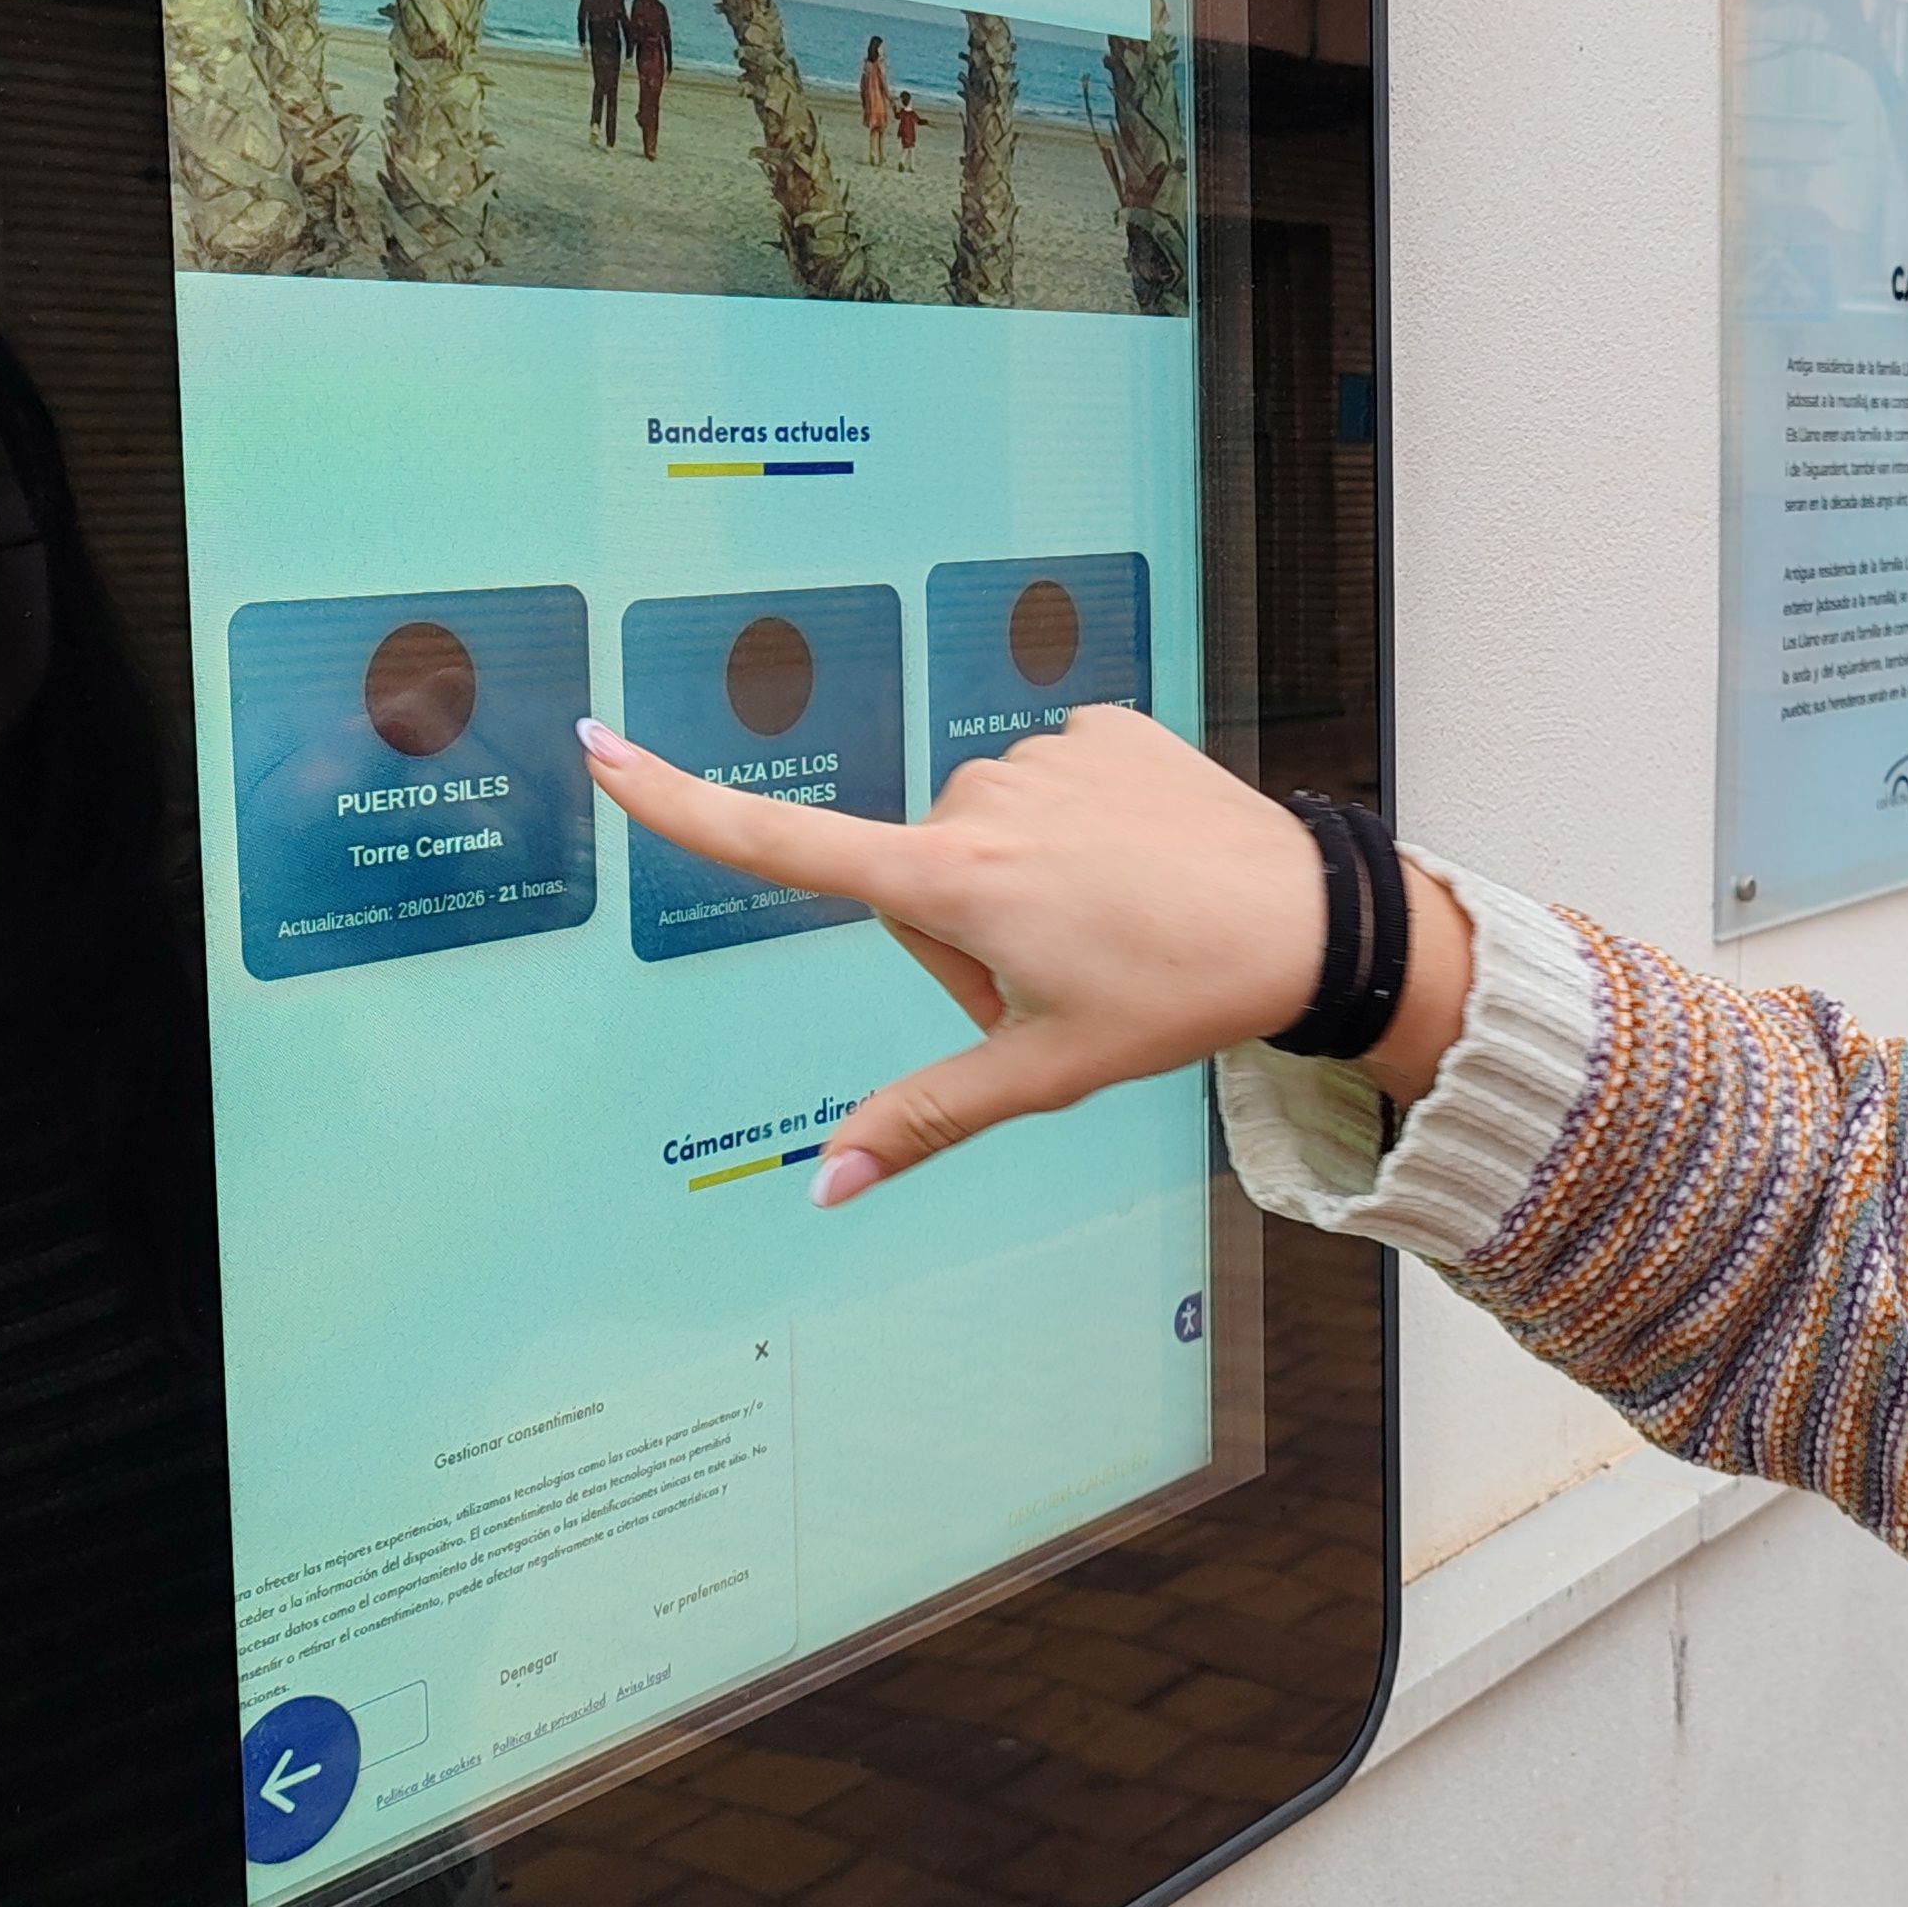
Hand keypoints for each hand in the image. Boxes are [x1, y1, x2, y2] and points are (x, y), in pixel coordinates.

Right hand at [575, 705, 1467, 1200]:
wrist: (1308, 917)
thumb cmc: (1176, 996)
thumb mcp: (1046, 1072)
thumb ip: (924, 1118)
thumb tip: (825, 1185)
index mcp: (953, 881)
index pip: (786, 845)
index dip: (682, 803)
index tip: (600, 748)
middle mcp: (980, 799)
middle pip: (917, 880)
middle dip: (965, 935)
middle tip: (1060, 977)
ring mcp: (1042, 753)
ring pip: (985, 833)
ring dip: (1024, 884)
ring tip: (1113, 923)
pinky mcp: (1099, 722)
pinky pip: (1049, 785)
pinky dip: (1080, 829)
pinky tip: (1141, 864)